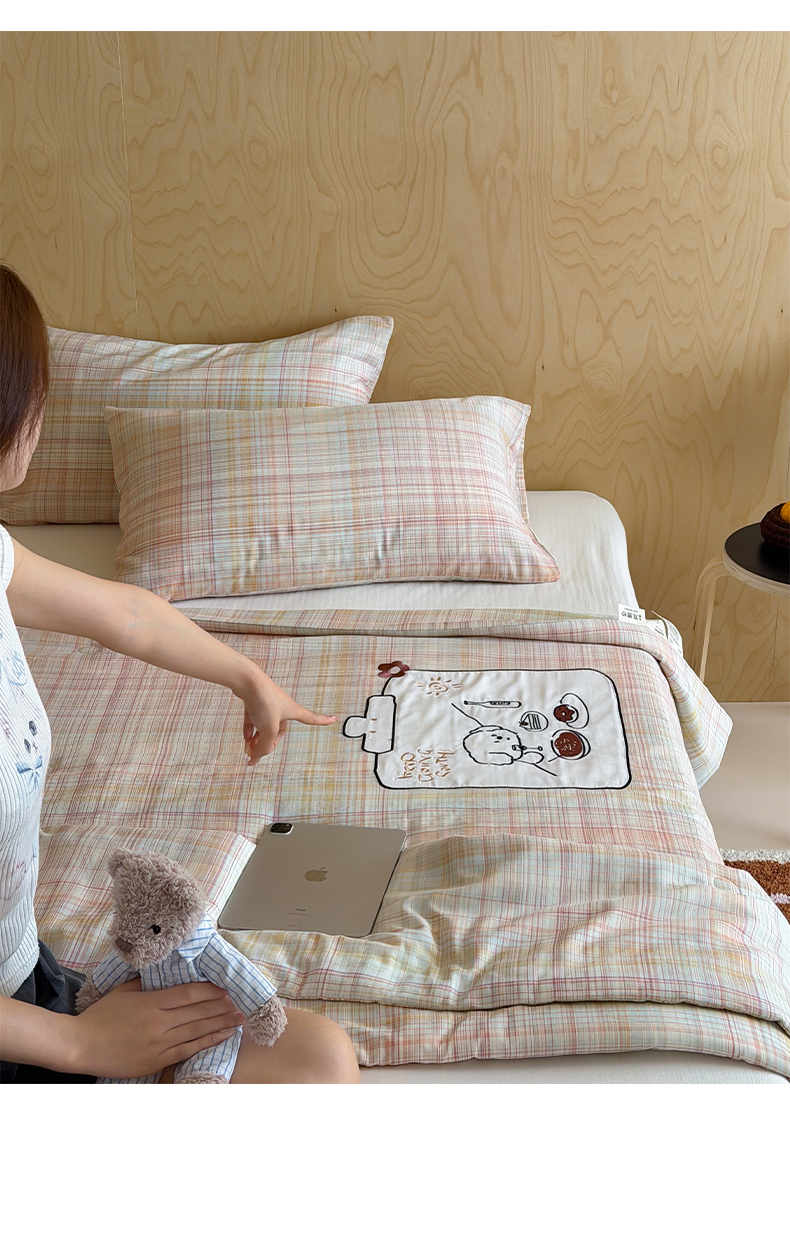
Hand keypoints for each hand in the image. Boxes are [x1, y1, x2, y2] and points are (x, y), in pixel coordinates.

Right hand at [69, 978, 245, 1077]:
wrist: (81, 1046)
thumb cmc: (99, 1017)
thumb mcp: (123, 991)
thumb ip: (144, 982)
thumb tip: (159, 971)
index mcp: (151, 1002)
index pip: (188, 993)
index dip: (210, 990)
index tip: (225, 987)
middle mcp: (159, 1022)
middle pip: (198, 1011)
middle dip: (222, 1006)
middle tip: (241, 1002)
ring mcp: (159, 1042)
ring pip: (197, 1030)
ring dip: (221, 1023)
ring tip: (239, 1018)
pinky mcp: (156, 1060)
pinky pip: (188, 1050)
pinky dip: (207, 1042)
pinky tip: (222, 1036)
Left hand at [241, 671, 335, 764]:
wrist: (247, 681)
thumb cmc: (264, 700)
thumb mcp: (268, 729)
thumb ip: (265, 745)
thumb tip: (258, 754)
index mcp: (293, 711)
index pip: (312, 718)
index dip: (323, 721)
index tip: (334, 719)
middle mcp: (282, 707)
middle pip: (278, 731)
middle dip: (268, 744)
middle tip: (257, 754)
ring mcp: (268, 704)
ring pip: (264, 726)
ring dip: (257, 740)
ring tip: (248, 750)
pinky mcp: (254, 701)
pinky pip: (253, 719)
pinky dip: (250, 730)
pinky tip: (246, 738)